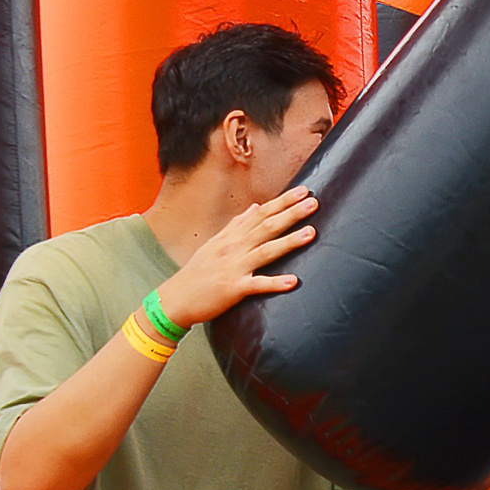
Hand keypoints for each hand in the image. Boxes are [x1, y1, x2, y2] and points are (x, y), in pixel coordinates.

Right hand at [156, 185, 318, 325]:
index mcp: (231, 237)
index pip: (260, 214)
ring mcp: (234, 268)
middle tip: (313, 201)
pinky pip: (256, 285)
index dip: (282, 202)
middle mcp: (233, 248)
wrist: (176, 299)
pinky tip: (293, 281)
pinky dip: (274, 283)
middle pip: (266, 227)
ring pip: (265, 251)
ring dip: (289, 242)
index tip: (303, 190)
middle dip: (290, 213)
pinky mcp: (233, 289)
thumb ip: (236, 225)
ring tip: (311, 233)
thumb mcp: (215, 243)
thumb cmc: (198, 272)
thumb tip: (255, 207)